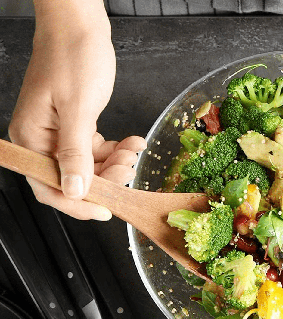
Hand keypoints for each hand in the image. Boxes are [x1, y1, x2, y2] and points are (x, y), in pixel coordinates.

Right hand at [8, 0, 145, 219]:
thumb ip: (75, 154)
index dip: (80, 204)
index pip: (50, 187)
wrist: (80, 24)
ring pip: (88, 165)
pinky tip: (132, 142)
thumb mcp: (78, 109)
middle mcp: (41, 139)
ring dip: (114, 163)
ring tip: (133, 152)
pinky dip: (114, 149)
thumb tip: (74, 191)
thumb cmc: (73, 57)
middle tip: (129, 170)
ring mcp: (58, 132)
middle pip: (72, 178)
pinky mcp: (75, 124)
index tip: (108, 210)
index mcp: (31, 138)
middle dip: (105, 179)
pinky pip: (95, 148)